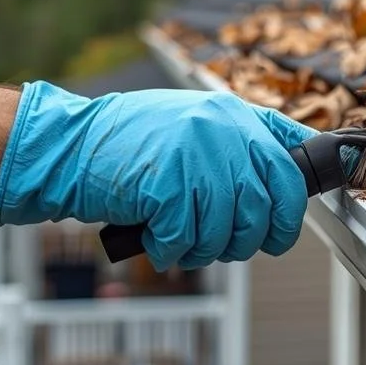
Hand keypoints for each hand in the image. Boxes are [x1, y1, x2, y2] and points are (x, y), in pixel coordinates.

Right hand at [0, 81, 315, 269]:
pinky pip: (189, 238)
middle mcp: (223, 129)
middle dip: (253, 239)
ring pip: (232, 228)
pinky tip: (157, 240)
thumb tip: (280, 189)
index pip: (292, 157)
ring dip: (207, 250)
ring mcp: (196, 154)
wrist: (69, 146)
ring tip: (183, 242)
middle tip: (229, 247)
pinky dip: (172, 250)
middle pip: (271, 204)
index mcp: (234, 114)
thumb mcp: (191, 129)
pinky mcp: (168, 182)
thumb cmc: (131, 149)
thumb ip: (234, 149)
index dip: (296, 200)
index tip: (287, 224)